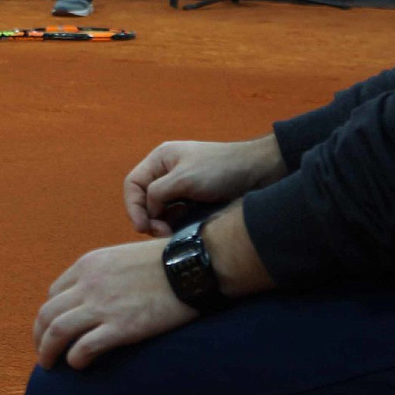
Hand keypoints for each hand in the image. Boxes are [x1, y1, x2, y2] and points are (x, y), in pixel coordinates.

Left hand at [34, 239, 195, 369]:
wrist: (190, 268)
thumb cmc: (164, 261)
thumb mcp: (121, 256)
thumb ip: (104, 273)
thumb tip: (96, 293)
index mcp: (87, 265)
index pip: (54, 293)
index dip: (49, 313)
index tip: (52, 328)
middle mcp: (88, 285)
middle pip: (47, 314)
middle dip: (39, 335)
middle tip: (42, 352)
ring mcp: (103, 306)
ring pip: (57, 332)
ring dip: (48, 351)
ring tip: (49, 365)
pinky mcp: (121, 327)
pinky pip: (85, 347)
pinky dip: (75, 358)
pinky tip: (78, 365)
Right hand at [123, 138, 284, 235]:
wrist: (261, 172)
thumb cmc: (221, 169)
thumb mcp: (184, 179)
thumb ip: (158, 193)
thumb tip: (149, 212)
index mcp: (160, 160)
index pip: (133, 184)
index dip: (133, 207)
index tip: (143, 228)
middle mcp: (167, 172)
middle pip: (144, 199)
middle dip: (148, 218)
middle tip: (161, 233)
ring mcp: (181, 186)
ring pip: (160, 209)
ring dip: (162, 223)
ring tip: (172, 233)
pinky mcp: (195, 199)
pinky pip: (176, 214)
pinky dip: (175, 223)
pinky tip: (183, 229)